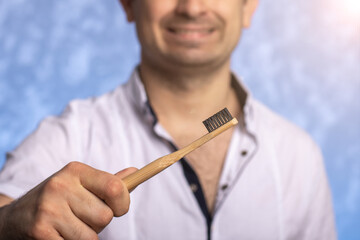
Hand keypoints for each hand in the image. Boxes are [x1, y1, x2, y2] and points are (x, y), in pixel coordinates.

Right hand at [0, 162, 136, 239]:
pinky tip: (58, 234)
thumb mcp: (80, 185)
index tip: (117, 208)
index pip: (115, 188)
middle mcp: (61, 185)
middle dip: (99, 223)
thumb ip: (108, 182)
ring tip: (69, 226)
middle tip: (82, 217)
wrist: (16, 217)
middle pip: (105, 216)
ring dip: (85, 236)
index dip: (123, 203)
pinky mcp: (40, 230)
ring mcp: (49, 208)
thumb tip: (136, 172)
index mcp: (76, 170)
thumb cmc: (59, 200)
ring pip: (92, 236)